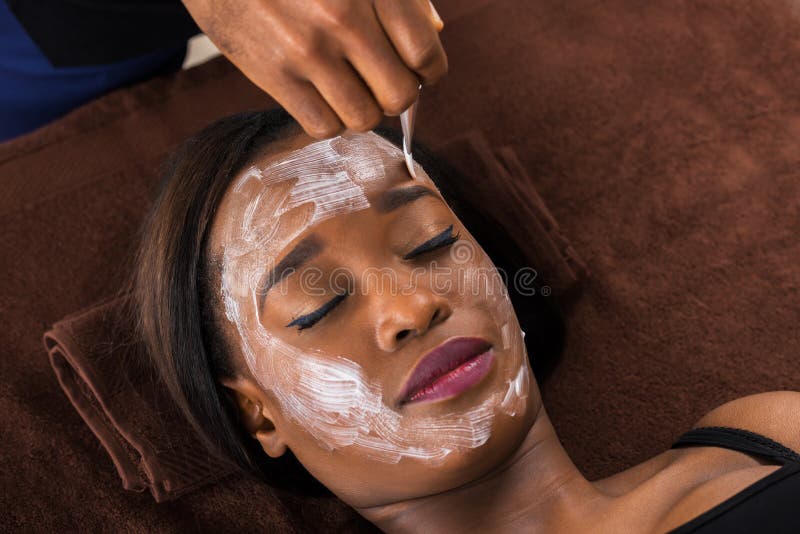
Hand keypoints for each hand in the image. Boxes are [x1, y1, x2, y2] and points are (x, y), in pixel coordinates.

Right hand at [182, 0, 446, 137]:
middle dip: (397, 94)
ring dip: (362, 109)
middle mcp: (344, 18)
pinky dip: (329, 119)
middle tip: (381, 80)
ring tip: (348, 88)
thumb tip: (434, 34)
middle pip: (400, 95)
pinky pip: (323, 126)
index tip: (419, 70)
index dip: (429, 70)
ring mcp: (308, 50)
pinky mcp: (274, 74)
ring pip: (364, 117)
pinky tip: (321, 95)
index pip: (424, 52)